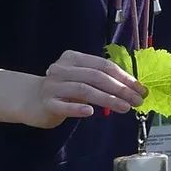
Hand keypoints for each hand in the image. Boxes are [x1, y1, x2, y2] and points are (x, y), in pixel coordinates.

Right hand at [21, 50, 146, 128]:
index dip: (124, 77)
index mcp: (73, 58)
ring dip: (107, 99)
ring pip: (84, 90)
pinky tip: (91, 112)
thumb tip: (132, 88)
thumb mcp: (81, 79)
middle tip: (136, 100)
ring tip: (125, 108)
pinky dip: (78, 108)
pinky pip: (64, 106)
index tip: (140, 89)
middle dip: (120, 89)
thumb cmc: (63, 90)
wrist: (30, 100)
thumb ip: (101, 80)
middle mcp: (62, 69)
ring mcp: (53, 86)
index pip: (103, 65)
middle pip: (96, 77)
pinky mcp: (46, 103)